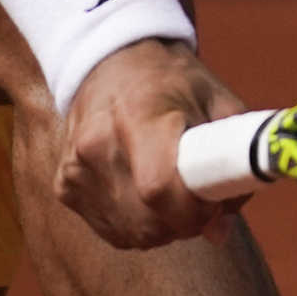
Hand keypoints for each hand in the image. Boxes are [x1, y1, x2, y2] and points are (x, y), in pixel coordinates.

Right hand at [55, 37, 249, 250]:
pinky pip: (112, 231)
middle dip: (184, 222)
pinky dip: (136, 224)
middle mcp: (98, 143)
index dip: (194, 210)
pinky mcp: (64, 185)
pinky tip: (144, 193)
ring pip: (132, 234)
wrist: (111, 62)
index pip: (160, 189)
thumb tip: (219, 230)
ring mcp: (75, 167)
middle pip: (147, 222)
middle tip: (198, 198)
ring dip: (162, 227)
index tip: (213, 202)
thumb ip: (232, 165)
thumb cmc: (174, 82)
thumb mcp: (219, 104)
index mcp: (139, 116)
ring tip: (172, 189)